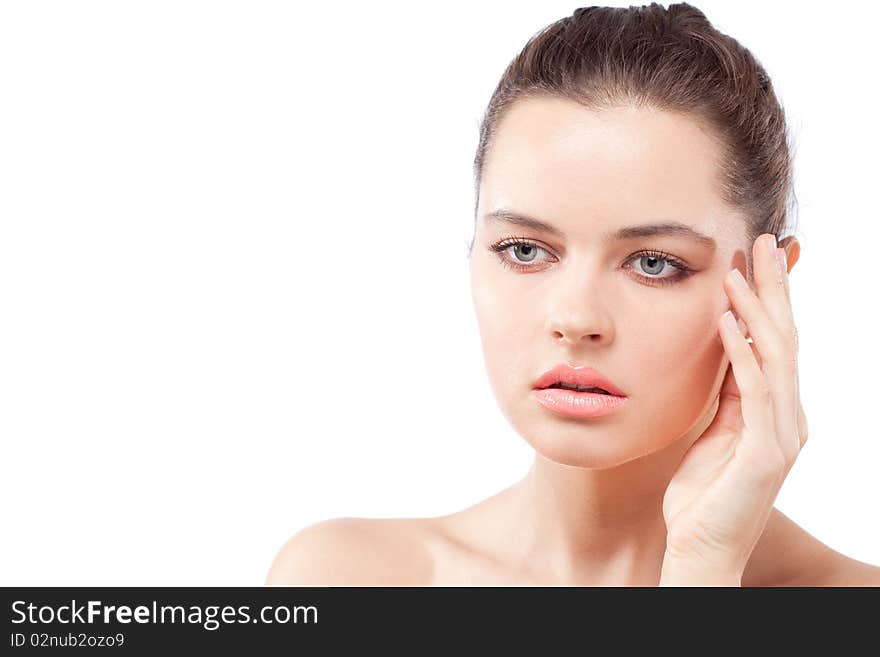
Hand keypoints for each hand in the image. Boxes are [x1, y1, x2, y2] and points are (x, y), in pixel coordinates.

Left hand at [659, 233, 808, 584]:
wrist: (700, 548)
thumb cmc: (702, 495)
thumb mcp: (715, 432)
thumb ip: (727, 395)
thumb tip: (727, 349)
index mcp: (776, 411)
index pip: (776, 342)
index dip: (768, 298)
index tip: (755, 257)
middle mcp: (788, 417)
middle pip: (784, 339)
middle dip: (774, 289)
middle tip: (761, 242)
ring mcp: (781, 435)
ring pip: (776, 358)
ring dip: (757, 310)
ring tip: (739, 271)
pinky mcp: (765, 453)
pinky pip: (756, 392)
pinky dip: (743, 352)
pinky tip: (727, 321)